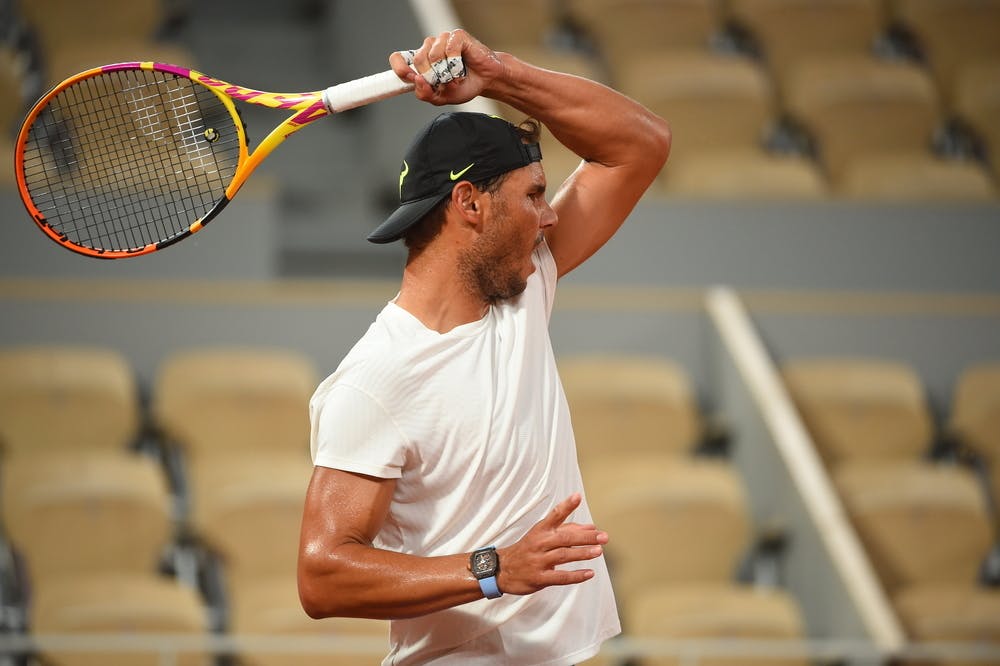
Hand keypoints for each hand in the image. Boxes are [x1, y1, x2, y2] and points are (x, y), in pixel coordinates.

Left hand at [389, 29, 504, 105]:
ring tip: (455, 76)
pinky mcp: (456, 36)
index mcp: (422, 62)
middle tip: (445, 82)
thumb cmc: (464, 85)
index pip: (399, 58)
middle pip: (418, 60)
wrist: (486, 81)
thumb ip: (425, 93)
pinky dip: (456, 63)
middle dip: (432, 77)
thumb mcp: (441, 98)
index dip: (401, 69)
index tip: (411, 79)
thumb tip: (417, 81)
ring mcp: (442, 41)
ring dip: (446, 72)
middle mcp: (429, 49)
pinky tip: (462, 67)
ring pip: (433, 54)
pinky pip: (449, 48)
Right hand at [494, 493, 608, 595]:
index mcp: (541, 530)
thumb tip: (592, 527)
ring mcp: (538, 561)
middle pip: (564, 538)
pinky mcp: (539, 578)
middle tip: (603, 536)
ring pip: (563, 556)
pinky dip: (575, 575)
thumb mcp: (543, 535)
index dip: (566, 506)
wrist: (502, 569)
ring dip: (582, 553)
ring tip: (599, 551)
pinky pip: (560, 577)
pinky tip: (589, 573)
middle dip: (585, 537)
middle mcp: (539, 543)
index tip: (577, 496)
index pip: (554, 515)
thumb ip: (568, 530)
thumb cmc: (528, 549)